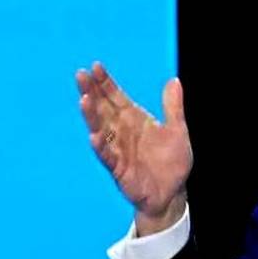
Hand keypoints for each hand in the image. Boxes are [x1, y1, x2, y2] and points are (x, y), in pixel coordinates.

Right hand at [76, 62, 192, 234]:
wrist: (172, 192)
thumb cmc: (172, 161)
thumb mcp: (177, 130)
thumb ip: (173, 107)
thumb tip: (173, 80)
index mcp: (134, 119)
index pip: (116, 97)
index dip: (106, 83)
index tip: (96, 66)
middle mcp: (122, 132)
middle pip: (103, 108)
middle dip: (92, 92)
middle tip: (80, 75)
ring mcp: (118, 149)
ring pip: (101, 129)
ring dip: (91, 116)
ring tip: (83, 100)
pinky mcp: (119, 169)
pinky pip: (108, 157)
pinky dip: (101, 147)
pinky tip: (94, 136)